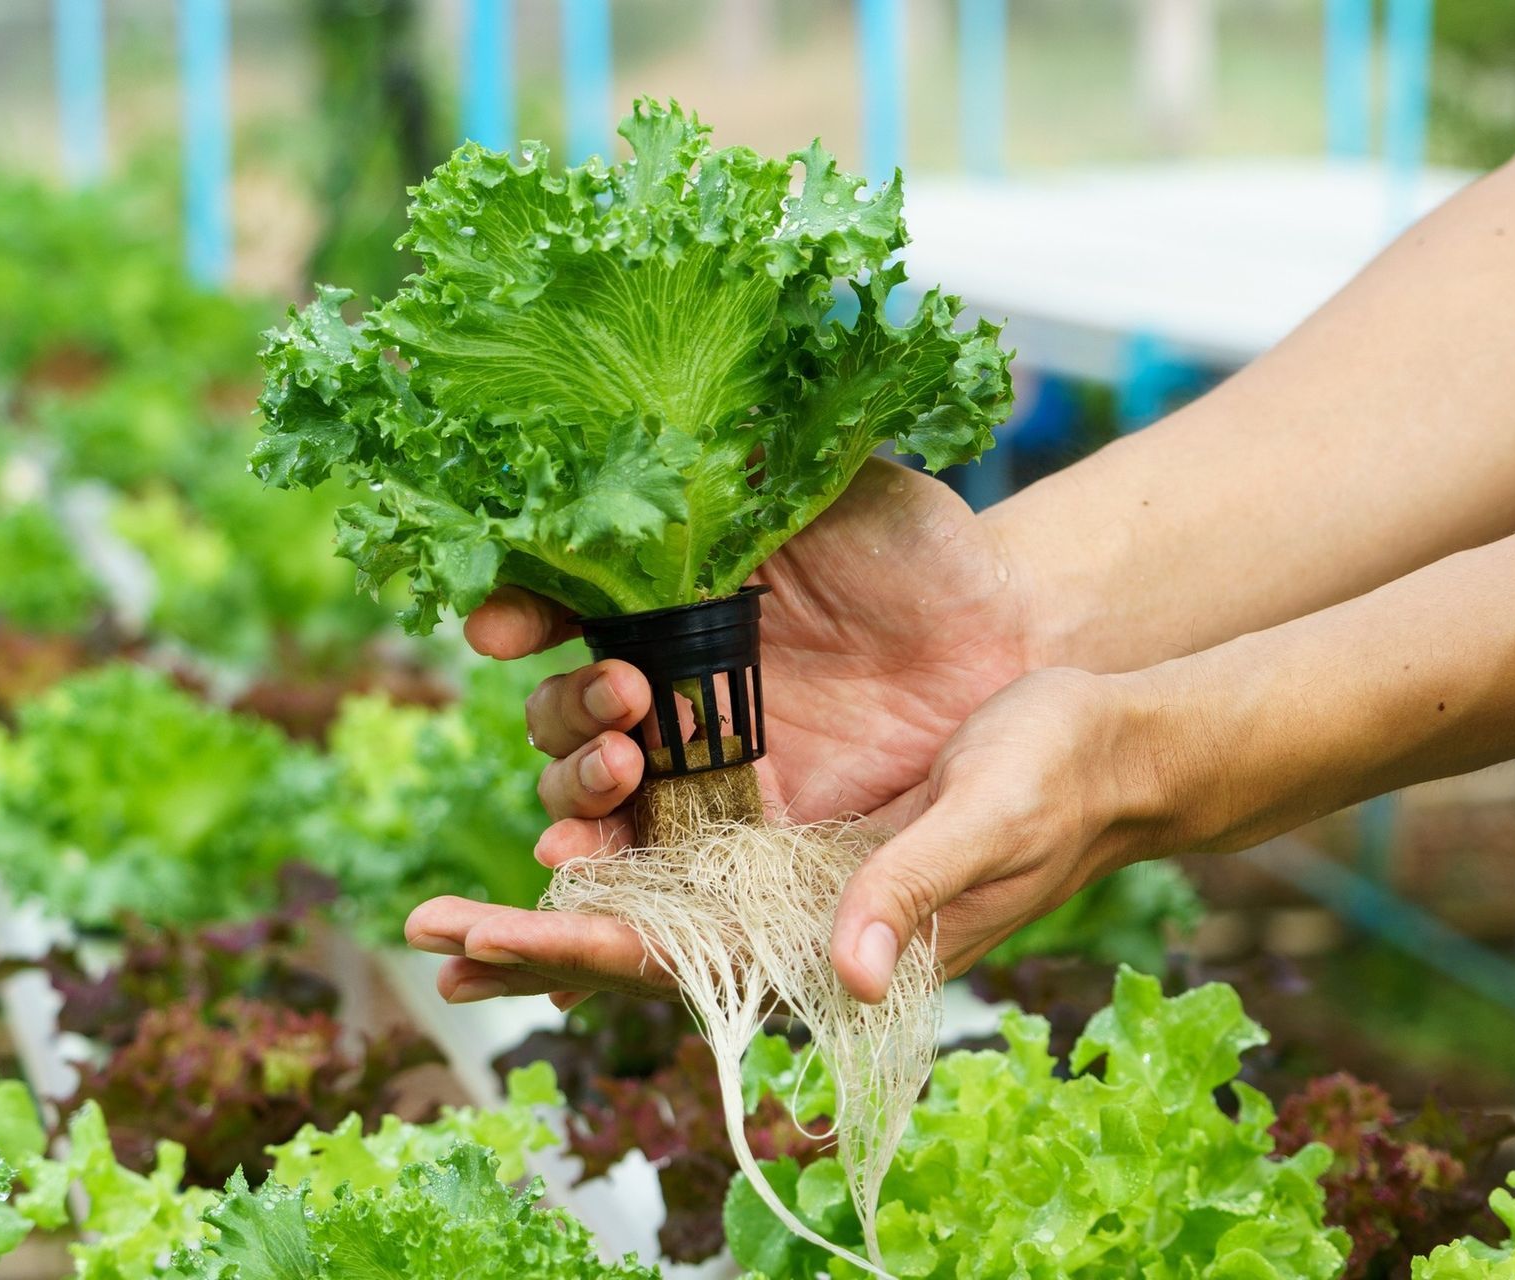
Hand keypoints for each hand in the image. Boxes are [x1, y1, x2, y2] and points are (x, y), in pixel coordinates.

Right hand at [406, 458, 1046, 1003]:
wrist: (1011, 638)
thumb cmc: (916, 553)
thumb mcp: (823, 492)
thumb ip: (739, 480)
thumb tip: (636, 442)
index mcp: (666, 604)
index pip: (558, 612)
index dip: (518, 617)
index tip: (503, 628)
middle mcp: (667, 687)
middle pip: (562, 718)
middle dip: (565, 716)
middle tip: (625, 699)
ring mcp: (704, 767)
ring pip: (595, 799)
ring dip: (575, 796)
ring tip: (615, 776)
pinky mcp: (750, 837)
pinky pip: (663, 867)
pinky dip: (610, 877)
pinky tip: (582, 875)